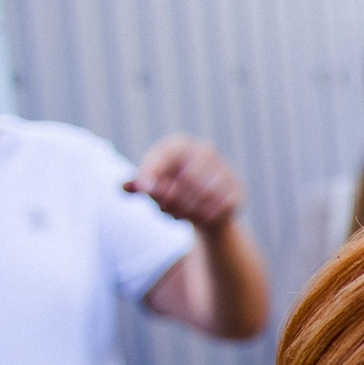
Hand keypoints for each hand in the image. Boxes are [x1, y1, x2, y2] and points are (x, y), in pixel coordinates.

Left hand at [127, 136, 243, 231]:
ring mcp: (225, 169)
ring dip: (187, 209)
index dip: (153, 173)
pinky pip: (220, 206)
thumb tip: (125, 186)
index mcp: (180, 144)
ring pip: (204, 194)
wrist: (205, 201)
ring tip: (176, 215)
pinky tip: (195, 219)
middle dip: (171, 198)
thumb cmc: (171, 189)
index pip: (165, 156)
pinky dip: (204, 216)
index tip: (144, 191)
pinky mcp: (238, 189)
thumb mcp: (152, 185)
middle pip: (186, 177)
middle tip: (162, 209)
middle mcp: (205, 150)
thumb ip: (139, 185)